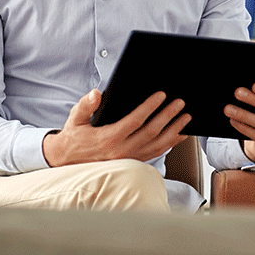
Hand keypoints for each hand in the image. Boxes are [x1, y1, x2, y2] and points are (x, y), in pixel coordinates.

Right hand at [42, 88, 191, 166]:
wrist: (68, 159)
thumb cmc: (75, 135)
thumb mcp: (76, 117)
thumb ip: (86, 105)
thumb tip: (96, 93)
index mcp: (109, 137)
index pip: (135, 120)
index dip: (150, 107)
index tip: (162, 95)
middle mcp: (121, 150)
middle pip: (151, 132)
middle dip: (168, 116)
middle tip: (180, 103)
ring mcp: (129, 158)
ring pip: (157, 145)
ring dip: (174, 130)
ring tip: (186, 117)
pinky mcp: (133, 161)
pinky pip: (155, 153)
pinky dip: (170, 144)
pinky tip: (180, 134)